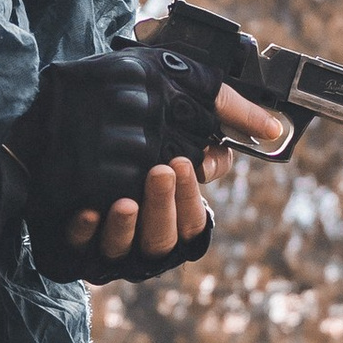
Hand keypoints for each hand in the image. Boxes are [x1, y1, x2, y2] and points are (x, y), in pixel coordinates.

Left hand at [64, 83, 285, 259]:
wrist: (73, 91)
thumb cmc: (140, 97)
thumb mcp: (187, 94)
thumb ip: (230, 112)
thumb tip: (272, 128)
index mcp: (172, 205)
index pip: (192, 222)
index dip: (192, 199)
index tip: (188, 165)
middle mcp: (141, 226)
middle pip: (162, 240)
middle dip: (164, 208)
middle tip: (160, 170)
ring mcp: (105, 235)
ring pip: (123, 251)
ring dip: (127, 228)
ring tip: (125, 201)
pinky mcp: (70, 236)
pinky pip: (78, 247)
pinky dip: (85, 232)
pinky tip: (88, 212)